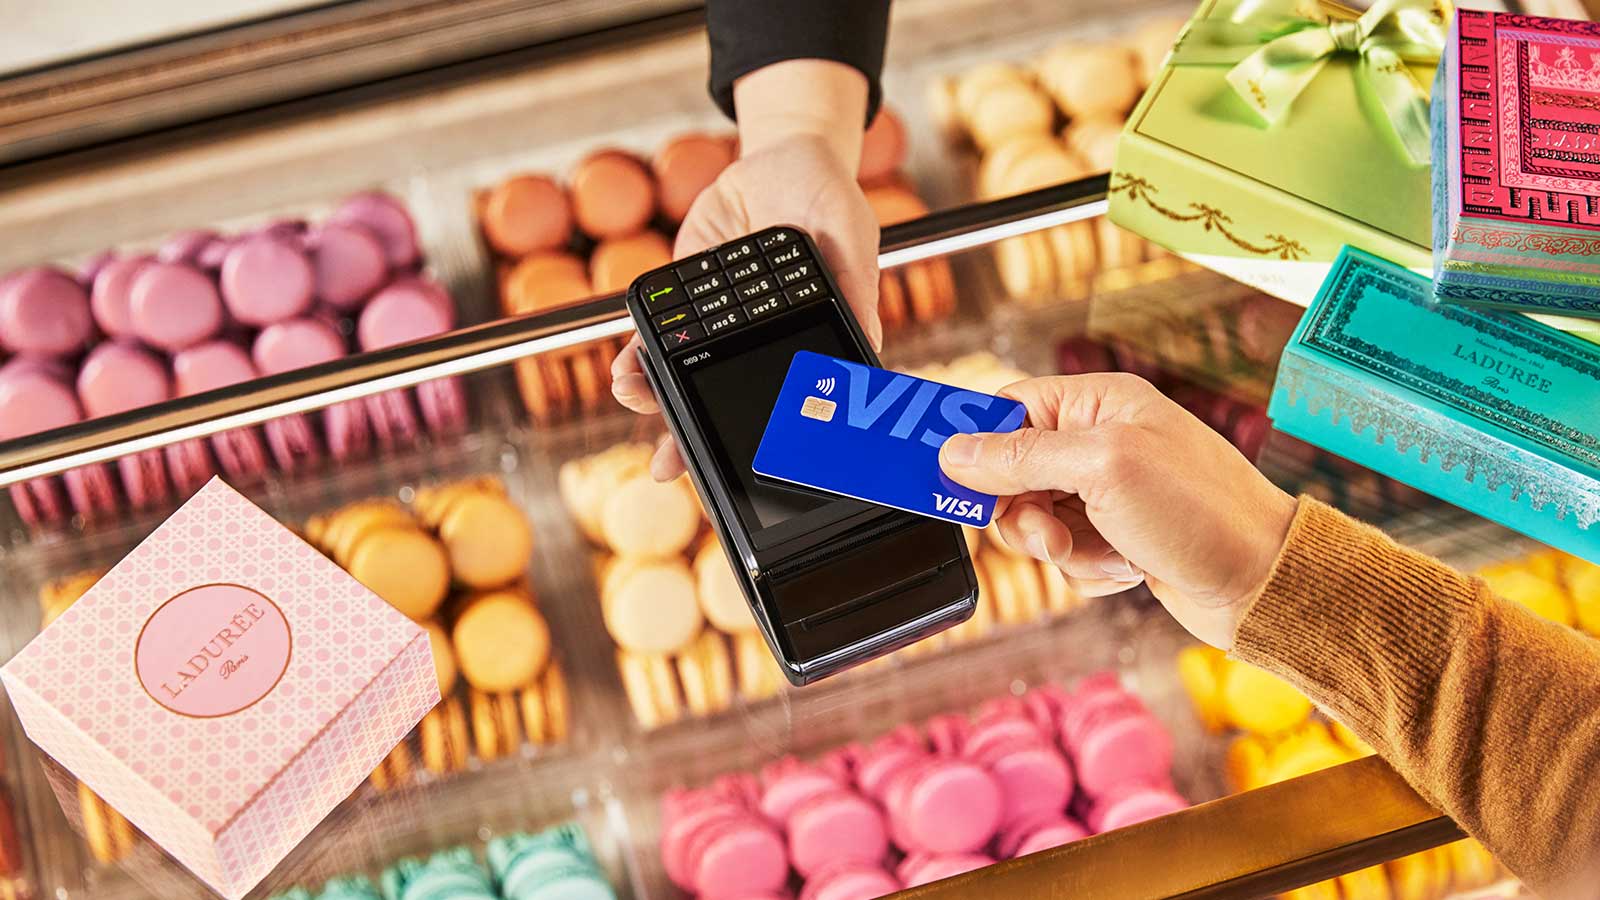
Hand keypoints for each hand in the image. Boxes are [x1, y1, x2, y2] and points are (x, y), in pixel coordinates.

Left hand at [611, 59, 879, 479]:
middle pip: (721, 406)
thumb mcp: (852, 236)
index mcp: (801, 345)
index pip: (780, 408)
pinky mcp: (686, 304)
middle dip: (688, 441)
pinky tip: (626, 369)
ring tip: (636, 401)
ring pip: (684, 380)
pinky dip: (637, 357)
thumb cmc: (827, 202)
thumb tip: (868, 341)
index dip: (760, 443)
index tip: (736, 470)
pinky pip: (658, 338)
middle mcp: (756, 348)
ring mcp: (718, 330)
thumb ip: (855, 286)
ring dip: (655, 400)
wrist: (779, 158)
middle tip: (667, 466)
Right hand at [938, 373, 1297, 649]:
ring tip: (1105, 553)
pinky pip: (1068, 555)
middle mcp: (1101, 443)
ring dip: (1062, 548)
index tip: (952, 478)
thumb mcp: (1103, 468)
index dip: (977, 445)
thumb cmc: (1201, 511)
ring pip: (1036, 521)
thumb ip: (1023, 456)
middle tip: (1051, 533)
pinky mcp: (1117, 538)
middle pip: (1012, 473)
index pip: (1008, 409)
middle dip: (1024, 513)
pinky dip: (1089, 570)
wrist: (1264, 584)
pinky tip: (1128, 568)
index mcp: (1099, 404)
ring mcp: (1109, 493)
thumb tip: (955, 451)